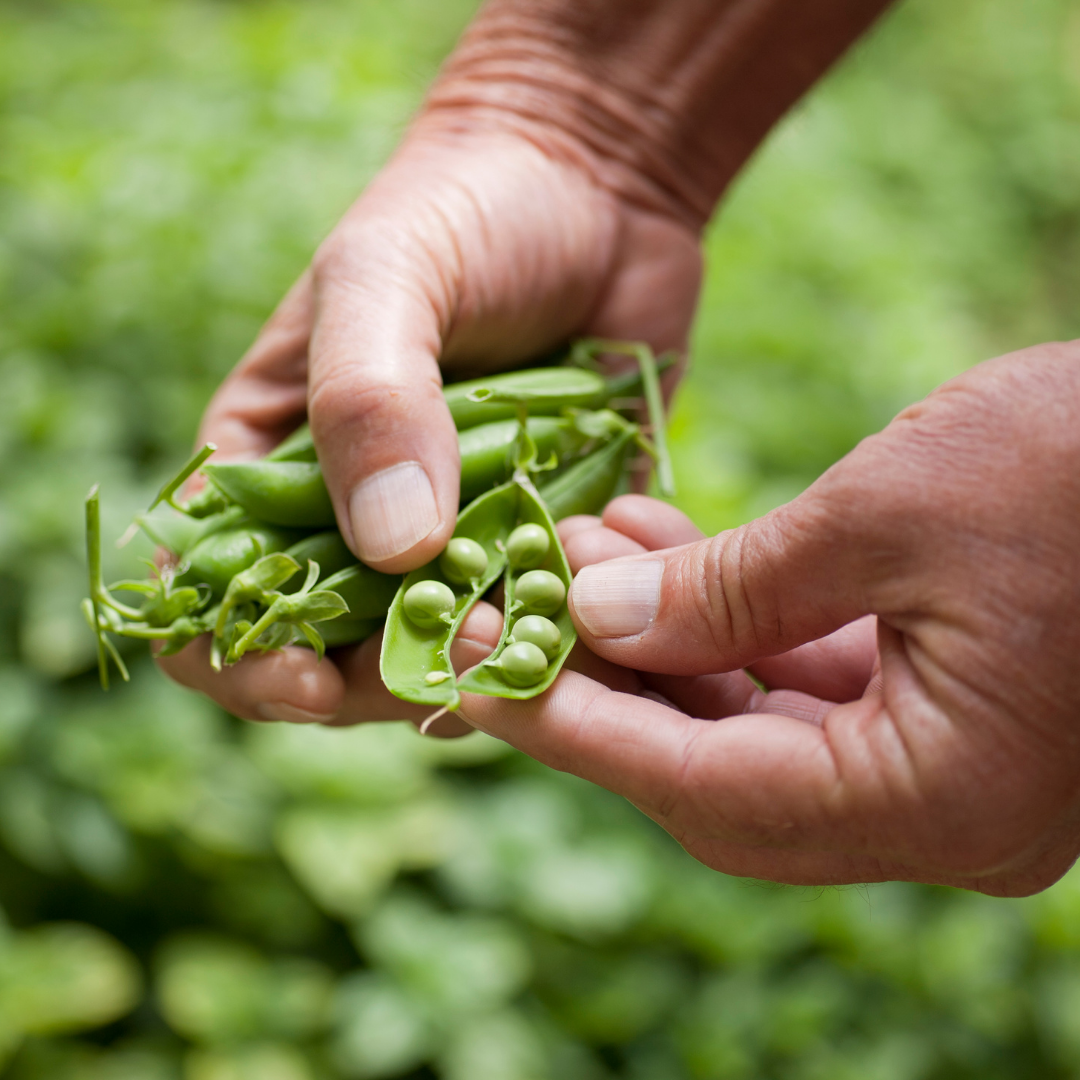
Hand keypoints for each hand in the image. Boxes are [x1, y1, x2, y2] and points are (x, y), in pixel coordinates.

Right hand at [159, 0, 891, 723]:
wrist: (597, 184)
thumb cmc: (466, 209)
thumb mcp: (387, 280)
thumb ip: (367, 403)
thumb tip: (389, 549)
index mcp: (278, 459)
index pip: (224, 589)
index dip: (244, 657)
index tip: (303, 680)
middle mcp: (360, 511)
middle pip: (336, 646)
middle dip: (375, 680)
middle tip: (440, 666)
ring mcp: (458, 531)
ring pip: (446, 649)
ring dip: (475, 667)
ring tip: (521, 639)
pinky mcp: (545, 533)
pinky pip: (542, 616)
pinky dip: (557, 634)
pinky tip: (585, 609)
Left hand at [460, 343, 1079, 895]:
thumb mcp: (887, 515)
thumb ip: (730, 589)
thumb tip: (596, 619)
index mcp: (938, 798)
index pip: (701, 790)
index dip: (576, 730)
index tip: (471, 681)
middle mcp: (940, 811)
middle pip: (715, 775)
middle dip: (603, 691)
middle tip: (501, 620)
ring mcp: (946, 764)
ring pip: (752, 728)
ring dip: (658, 647)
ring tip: (570, 558)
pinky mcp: (948, 705)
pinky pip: (803, 683)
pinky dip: (726, 625)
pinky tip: (657, 552)